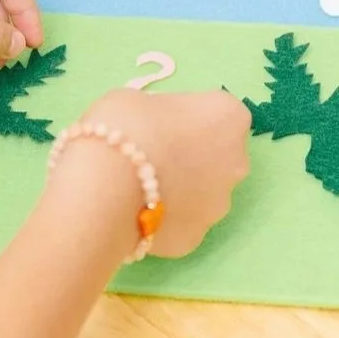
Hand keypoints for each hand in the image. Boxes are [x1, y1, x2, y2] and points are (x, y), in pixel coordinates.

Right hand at [51, 88, 251, 257]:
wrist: (103, 189)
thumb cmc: (123, 128)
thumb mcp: (136, 98)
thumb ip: (159, 112)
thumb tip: (157, 128)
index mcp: (227, 117)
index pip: (218, 110)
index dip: (189, 114)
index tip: (161, 120)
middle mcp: (235, 163)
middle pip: (218, 154)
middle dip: (192, 153)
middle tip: (151, 154)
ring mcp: (218, 206)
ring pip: (203, 192)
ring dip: (180, 188)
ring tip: (138, 188)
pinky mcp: (195, 239)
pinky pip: (181, 222)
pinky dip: (163, 218)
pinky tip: (134, 213)